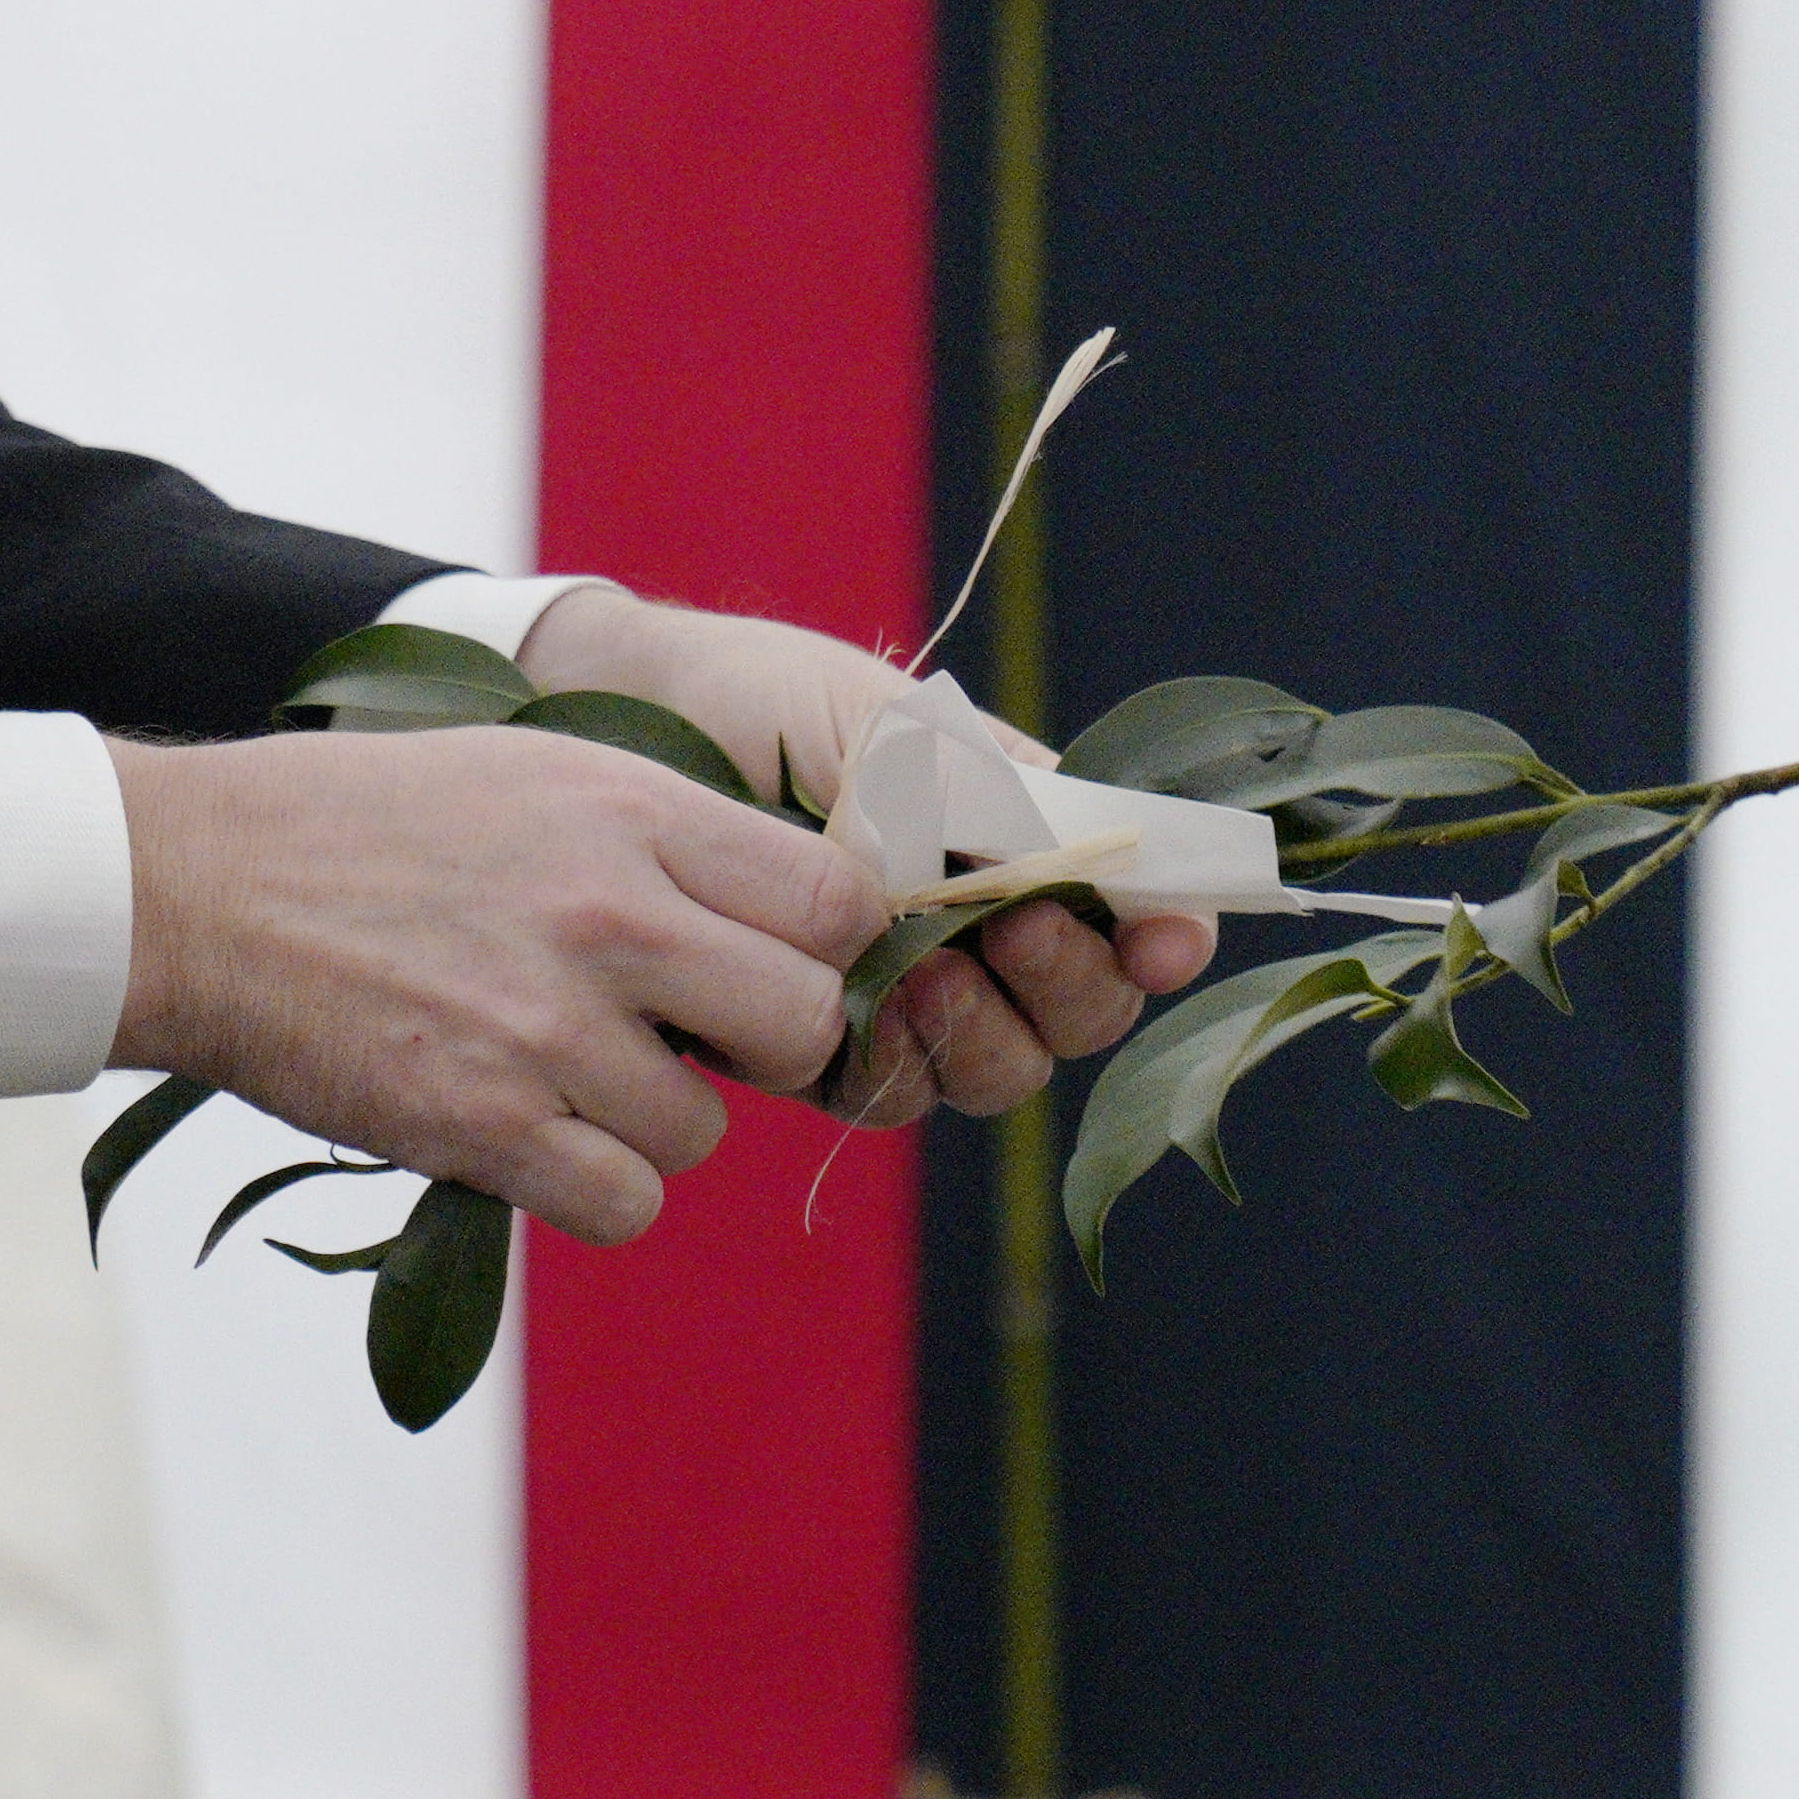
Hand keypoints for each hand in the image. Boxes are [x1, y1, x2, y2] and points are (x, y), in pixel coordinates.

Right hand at [111, 719, 870, 1244]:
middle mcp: (607, 914)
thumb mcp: (526, 771)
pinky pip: (625, 1203)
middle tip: (687, 1037)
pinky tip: (527, 1132)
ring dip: (647, 1122)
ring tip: (556, 1070)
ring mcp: (546, 1026)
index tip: (768, 961)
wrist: (189, 888)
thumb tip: (774, 915)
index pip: (838, 901)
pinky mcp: (483, 1123)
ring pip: (704, 1131)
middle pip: (805, 1025)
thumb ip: (656, 833)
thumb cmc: (355, 823)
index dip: (823, 947)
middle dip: (763, 1048)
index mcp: (629, 810)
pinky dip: (589, 1188)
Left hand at [509, 592, 1214, 1129]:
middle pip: (1082, 1013)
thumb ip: (997, 800)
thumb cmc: (771, 707)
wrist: (630, 724)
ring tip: (933, 970)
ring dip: (987, 1032)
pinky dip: (900, 1063)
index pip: (1133, 915)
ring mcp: (907, 996)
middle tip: (1017, 928)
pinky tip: (870, 1009)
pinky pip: (894, 1092)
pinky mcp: (821, 1045)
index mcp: (1023, 846)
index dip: (1168, 938)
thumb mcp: (895, 729)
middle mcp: (980, 932)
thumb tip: (1084, 864)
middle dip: (1070, 985)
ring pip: (1001, 1069)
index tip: (1165, 941)